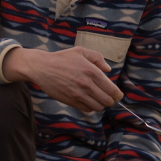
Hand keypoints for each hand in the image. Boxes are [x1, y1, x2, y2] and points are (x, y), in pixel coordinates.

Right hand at [5, 46, 122, 112]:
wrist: (42, 68)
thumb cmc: (62, 58)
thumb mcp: (80, 51)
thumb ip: (97, 58)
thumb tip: (108, 69)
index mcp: (92, 71)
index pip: (112, 89)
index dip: (118, 94)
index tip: (118, 95)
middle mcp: (87, 84)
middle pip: (107, 100)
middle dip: (110, 100)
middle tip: (109, 97)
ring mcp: (78, 94)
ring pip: (98, 107)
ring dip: (100, 104)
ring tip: (98, 99)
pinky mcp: (70, 101)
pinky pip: (87, 109)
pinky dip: (90, 107)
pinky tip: (88, 101)